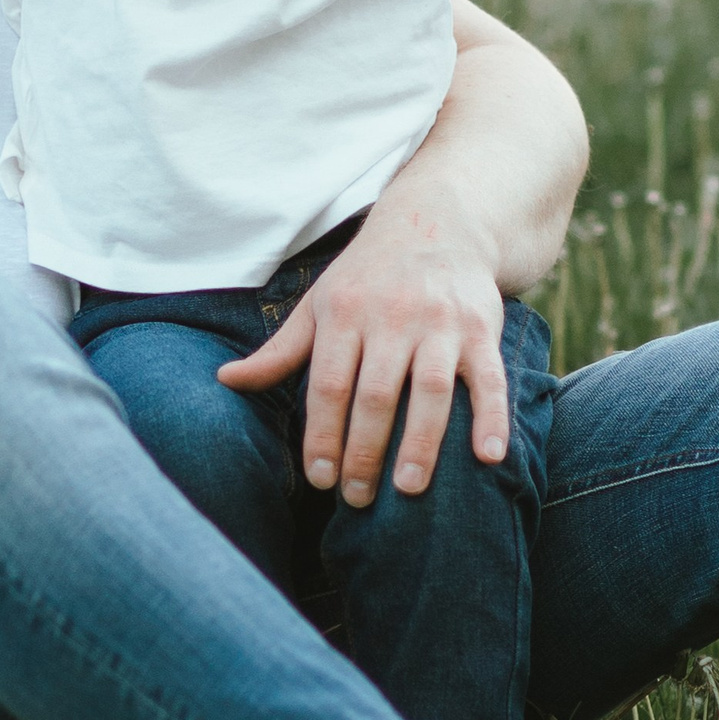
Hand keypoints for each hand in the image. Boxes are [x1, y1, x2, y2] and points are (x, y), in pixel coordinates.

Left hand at [218, 200, 509, 508]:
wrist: (438, 221)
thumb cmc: (368, 276)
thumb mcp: (319, 304)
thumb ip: (280, 350)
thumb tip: (225, 380)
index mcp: (345, 312)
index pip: (329, 385)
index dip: (322, 435)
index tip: (319, 479)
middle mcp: (393, 316)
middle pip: (376, 395)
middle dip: (365, 452)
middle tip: (358, 498)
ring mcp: (441, 322)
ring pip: (432, 390)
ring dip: (421, 443)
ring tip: (409, 490)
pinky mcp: (481, 328)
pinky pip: (491, 378)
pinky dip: (492, 418)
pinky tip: (489, 458)